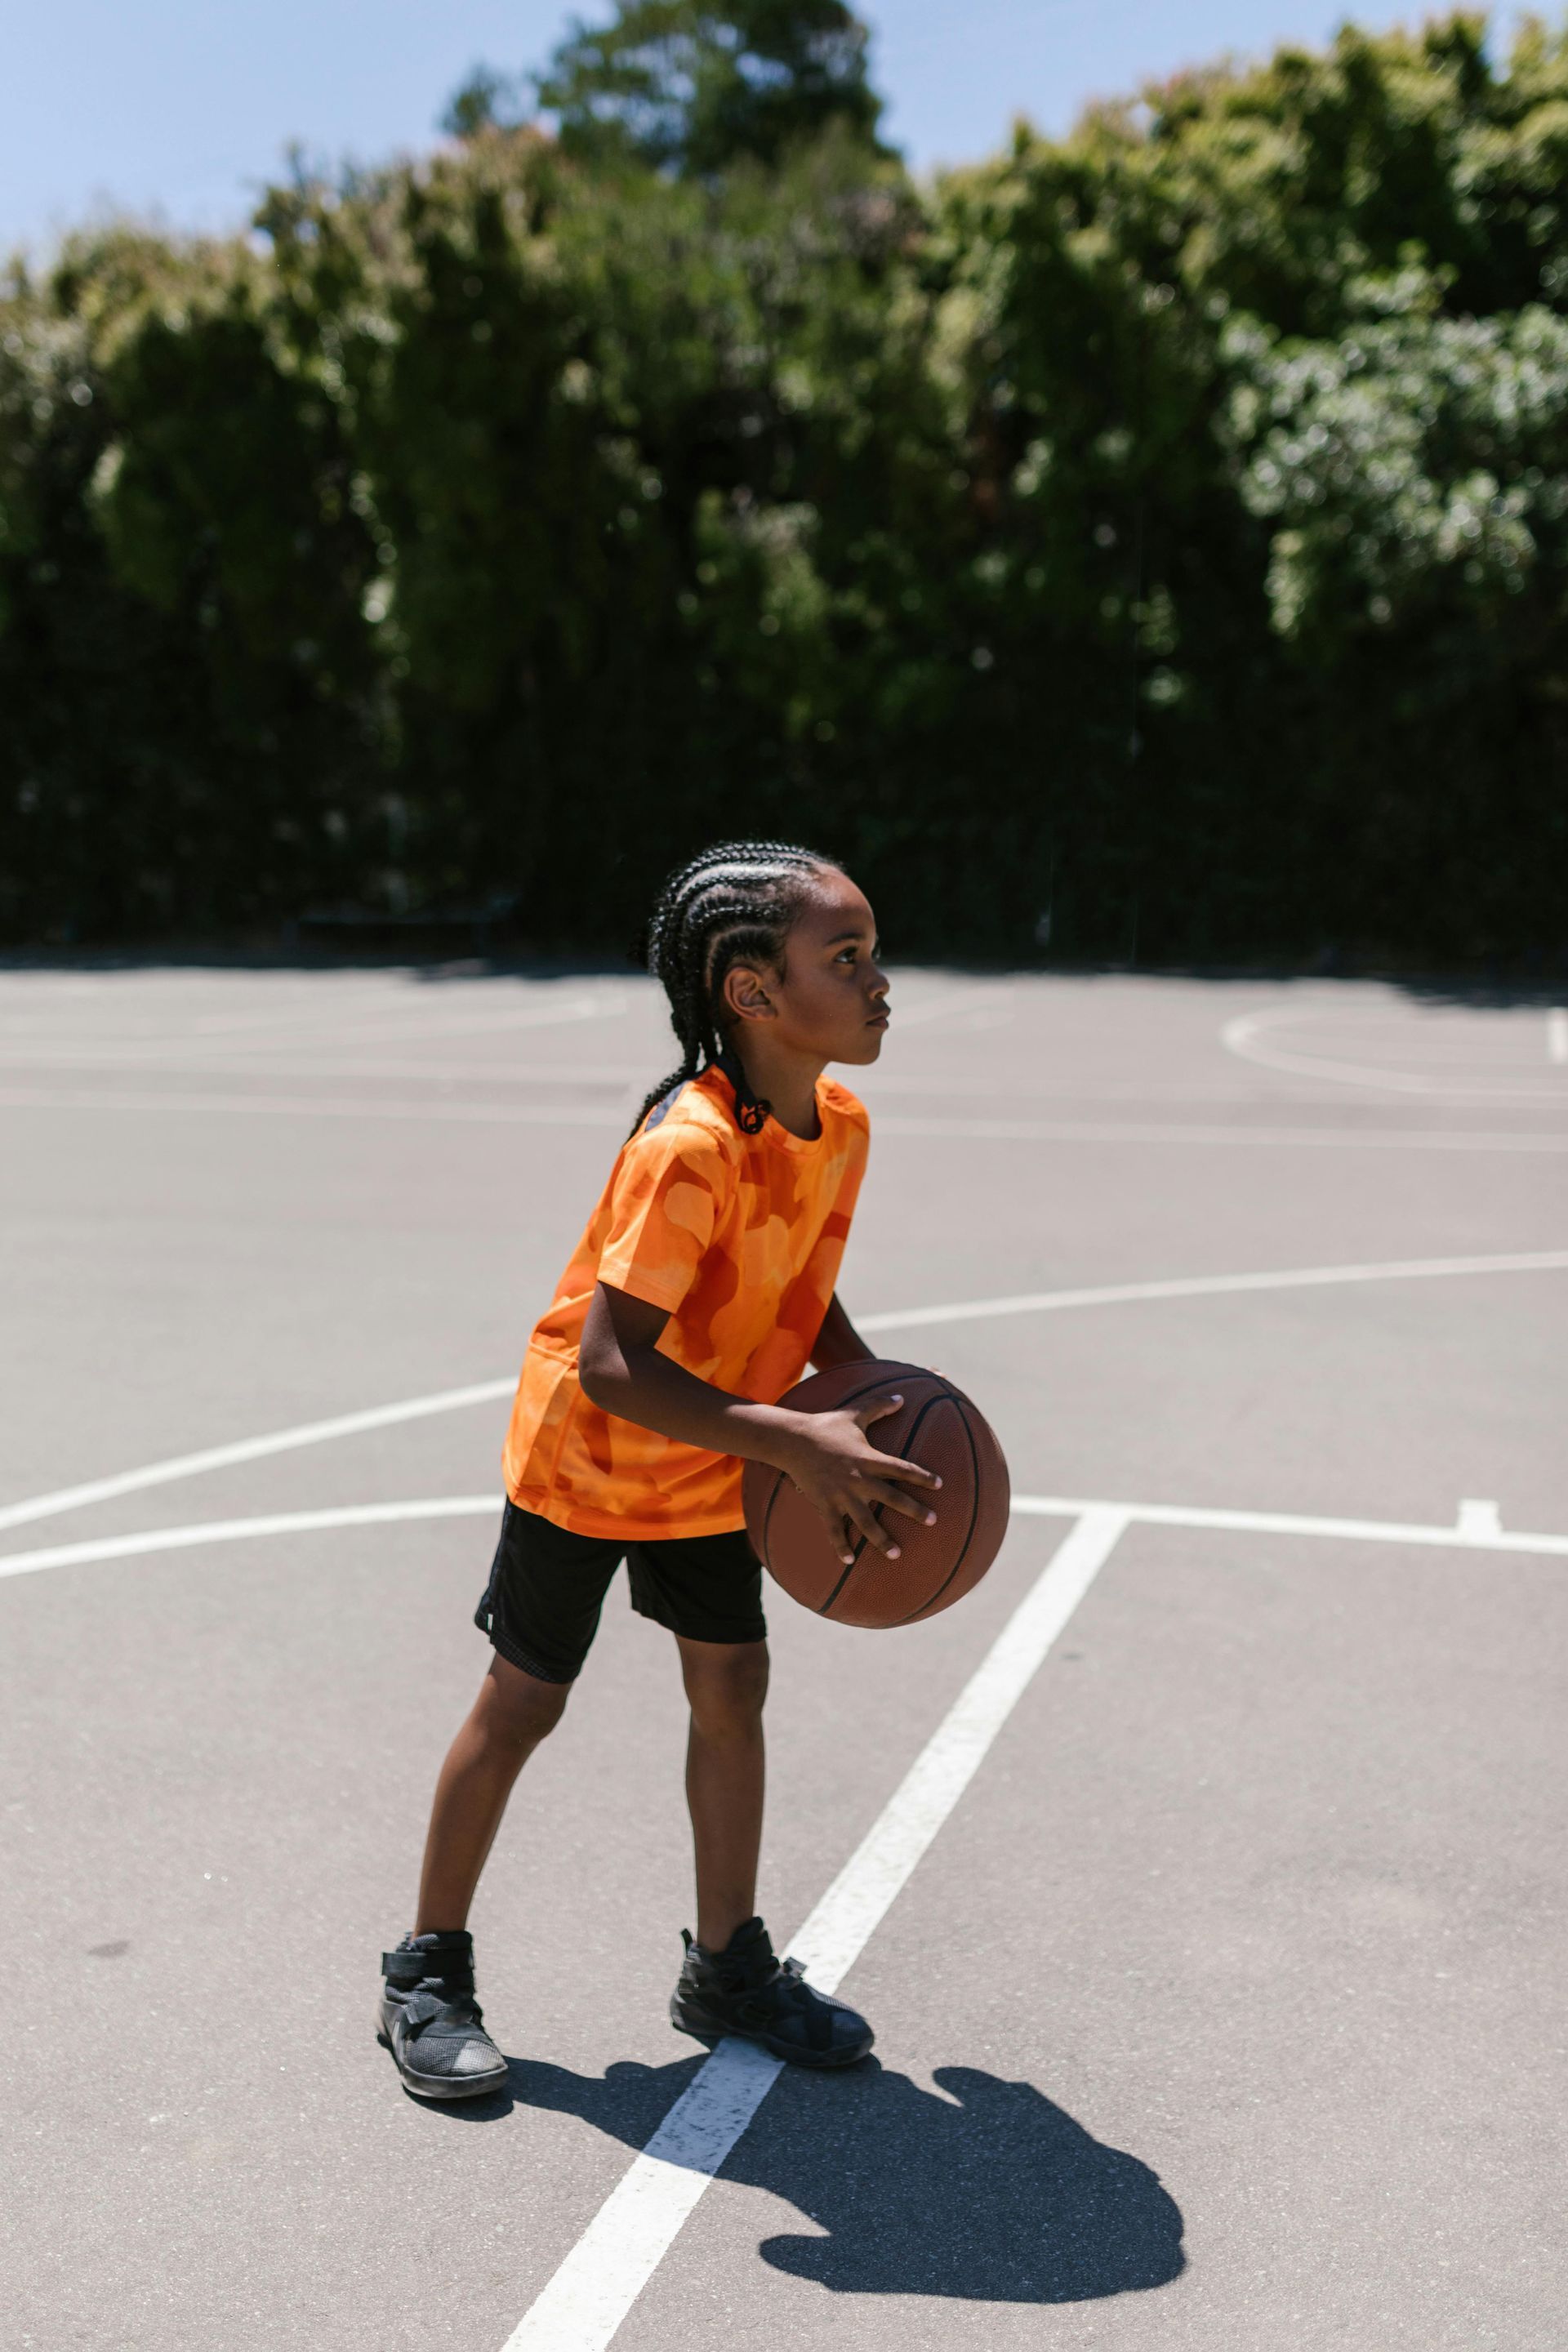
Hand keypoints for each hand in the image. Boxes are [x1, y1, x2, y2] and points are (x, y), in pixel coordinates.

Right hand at [774, 1392, 941, 1565]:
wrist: (793, 1440)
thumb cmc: (826, 1425)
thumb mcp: (855, 1414)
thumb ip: (879, 1406)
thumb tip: (901, 1397)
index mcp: (869, 1458)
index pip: (902, 1468)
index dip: (922, 1477)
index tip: (939, 1485)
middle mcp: (859, 1479)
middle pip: (892, 1498)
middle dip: (914, 1510)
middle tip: (933, 1521)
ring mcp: (841, 1494)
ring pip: (866, 1521)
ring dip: (882, 1539)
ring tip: (897, 1554)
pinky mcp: (825, 1505)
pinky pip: (834, 1530)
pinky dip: (841, 1546)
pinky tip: (849, 1561)